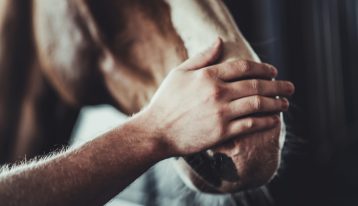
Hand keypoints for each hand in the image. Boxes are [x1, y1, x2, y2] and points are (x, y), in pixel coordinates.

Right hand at [142, 38, 293, 155]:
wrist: (156, 131)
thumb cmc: (166, 101)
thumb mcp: (180, 73)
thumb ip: (202, 57)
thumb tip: (219, 41)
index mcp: (207, 75)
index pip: (243, 67)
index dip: (262, 67)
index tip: (273, 71)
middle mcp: (217, 92)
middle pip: (256, 85)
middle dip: (277, 85)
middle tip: (290, 86)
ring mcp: (221, 113)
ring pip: (257, 104)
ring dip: (276, 102)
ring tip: (285, 103)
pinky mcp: (222, 132)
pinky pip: (250, 124)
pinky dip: (265, 121)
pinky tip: (274, 120)